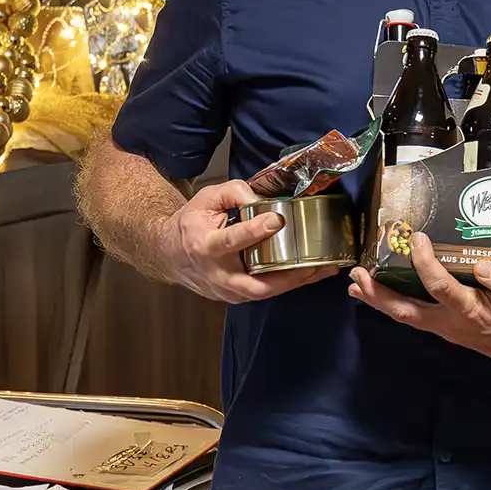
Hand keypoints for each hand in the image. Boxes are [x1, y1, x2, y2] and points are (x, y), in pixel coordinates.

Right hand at [158, 179, 338, 303]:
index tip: (277, 220)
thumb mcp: (206, 199)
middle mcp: (216, 273)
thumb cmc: (190, 224)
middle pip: (254, 285)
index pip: (232, 240)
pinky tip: (309, 273)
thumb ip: (235, 193)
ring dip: (295, 282)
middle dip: (287, 277)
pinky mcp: (235, 296)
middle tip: (313, 264)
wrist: (167, 253)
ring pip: (264, 293)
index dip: (254, 231)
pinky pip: (265, 293)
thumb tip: (264, 199)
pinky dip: (288, 284)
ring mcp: (225, 290)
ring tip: (323, 269)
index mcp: (205, 245)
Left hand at [346, 232, 490, 366]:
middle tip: (357, 275)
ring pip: (405, 316)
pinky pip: (414, 317)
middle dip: (378, 294)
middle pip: (406, 310)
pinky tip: (381, 296)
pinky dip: (393, 306)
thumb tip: (482, 265)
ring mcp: (446, 329)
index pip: (440, 286)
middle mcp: (451, 323)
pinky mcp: (446, 329)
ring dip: (378, 301)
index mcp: (471, 311)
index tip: (416, 238)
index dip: (424, 263)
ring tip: (356, 284)